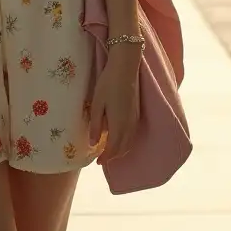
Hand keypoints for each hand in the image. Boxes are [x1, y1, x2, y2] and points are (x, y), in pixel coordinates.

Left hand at [88, 46, 141, 161]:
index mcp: (118, 125)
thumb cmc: (108, 83)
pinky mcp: (137, 113)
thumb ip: (95, 124)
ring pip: (129, 142)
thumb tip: (93, 143)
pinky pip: (132, 135)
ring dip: (120, 150)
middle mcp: (129, 125)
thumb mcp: (97, 103)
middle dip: (113, 156)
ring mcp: (135, 119)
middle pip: (123, 148)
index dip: (106, 158)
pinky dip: (126, 142)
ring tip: (110, 151)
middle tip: (102, 159)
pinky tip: (119, 138)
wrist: (125, 68)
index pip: (113, 149)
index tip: (98, 163)